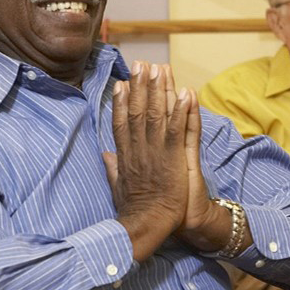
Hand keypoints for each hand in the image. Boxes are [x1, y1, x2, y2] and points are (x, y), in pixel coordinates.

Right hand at [103, 62, 191, 261]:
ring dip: (158, 90)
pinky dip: (181, 110)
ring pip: (156, 114)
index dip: (122, 101)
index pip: (122, 122)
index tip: (122, 83)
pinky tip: (185, 93)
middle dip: (140, 86)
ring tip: (160, 68)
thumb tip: (105, 155)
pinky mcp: (173, 158)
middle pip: (137, 111)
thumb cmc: (133, 211)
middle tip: (142, 64)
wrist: (146, 226)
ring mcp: (155, 152)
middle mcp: (137, 149)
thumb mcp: (117, 186)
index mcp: (125, 155)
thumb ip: (112, 168)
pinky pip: (177, 129)